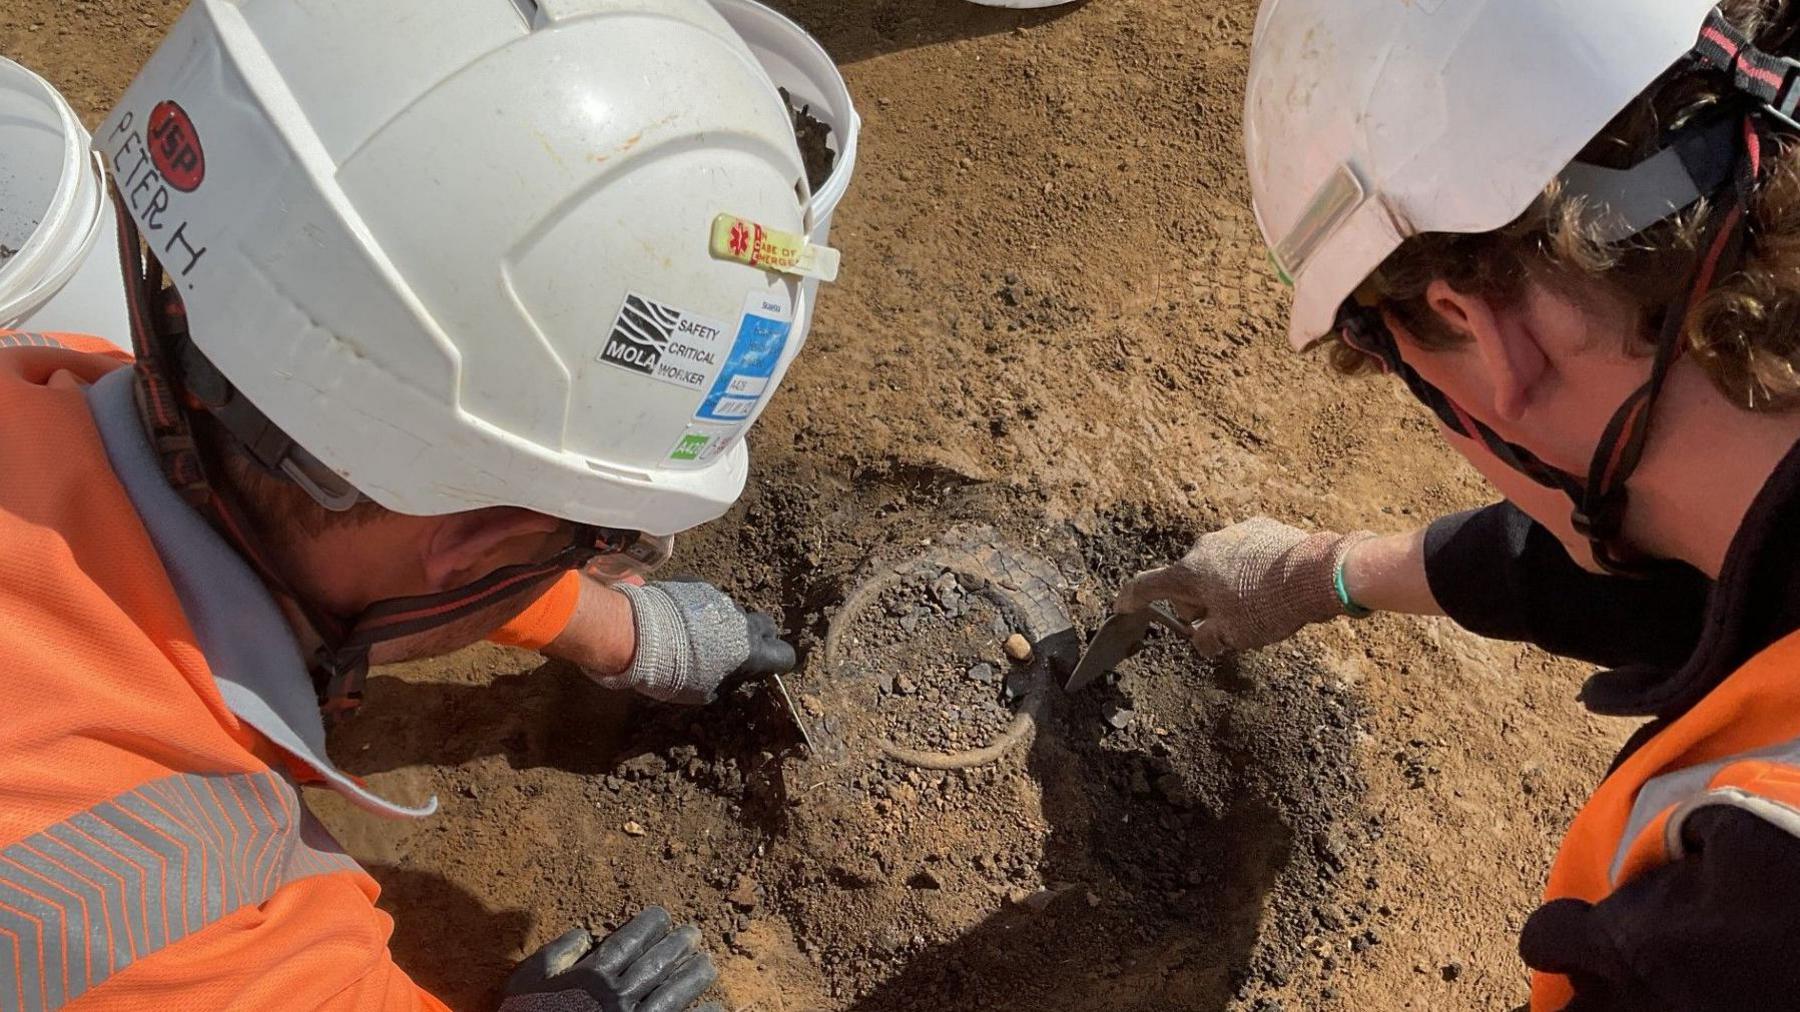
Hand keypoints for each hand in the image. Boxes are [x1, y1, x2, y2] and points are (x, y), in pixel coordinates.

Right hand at [500, 907, 722, 1011]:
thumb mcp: (525, 982)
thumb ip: (554, 954)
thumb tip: (584, 934)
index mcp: (591, 976)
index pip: (629, 940)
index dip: (650, 924)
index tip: (663, 916)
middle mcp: (616, 996)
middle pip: (658, 962)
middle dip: (679, 944)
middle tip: (695, 933)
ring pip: (675, 992)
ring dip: (695, 976)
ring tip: (708, 964)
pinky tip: (716, 1007)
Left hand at [595, 581, 795, 703]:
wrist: (639, 635)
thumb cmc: (672, 672)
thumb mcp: (704, 691)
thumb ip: (727, 679)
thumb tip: (730, 675)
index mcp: (750, 651)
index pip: (784, 655)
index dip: (776, 662)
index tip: (764, 667)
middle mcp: (741, 622)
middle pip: (766, 626)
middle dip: (757, 636)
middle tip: (733, 649)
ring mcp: (721, 599)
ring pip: (732, 612)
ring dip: (721, 623)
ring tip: (692, 635)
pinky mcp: (698, 584)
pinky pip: (707, 597)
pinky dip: (699, 609)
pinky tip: (677, 620)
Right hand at [1115, 517, 1373, 655]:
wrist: (1316, 575)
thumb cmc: (1269, 607)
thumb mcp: (1233, 636)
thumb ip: (1207, 640)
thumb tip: (1202, 639)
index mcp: (1190, 572)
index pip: (1147, 586)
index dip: (1130, 599)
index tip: (1122, 606)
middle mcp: (1205, 547)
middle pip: (1187, 579)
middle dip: (1197, 602)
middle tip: (1220, 624)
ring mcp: (1233, 533)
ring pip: (1216, 565)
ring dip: (1224, 585)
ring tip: (1254, 606)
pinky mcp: (1260, 528)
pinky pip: (1242, 552)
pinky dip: (1247, 570)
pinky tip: (1269, 587)